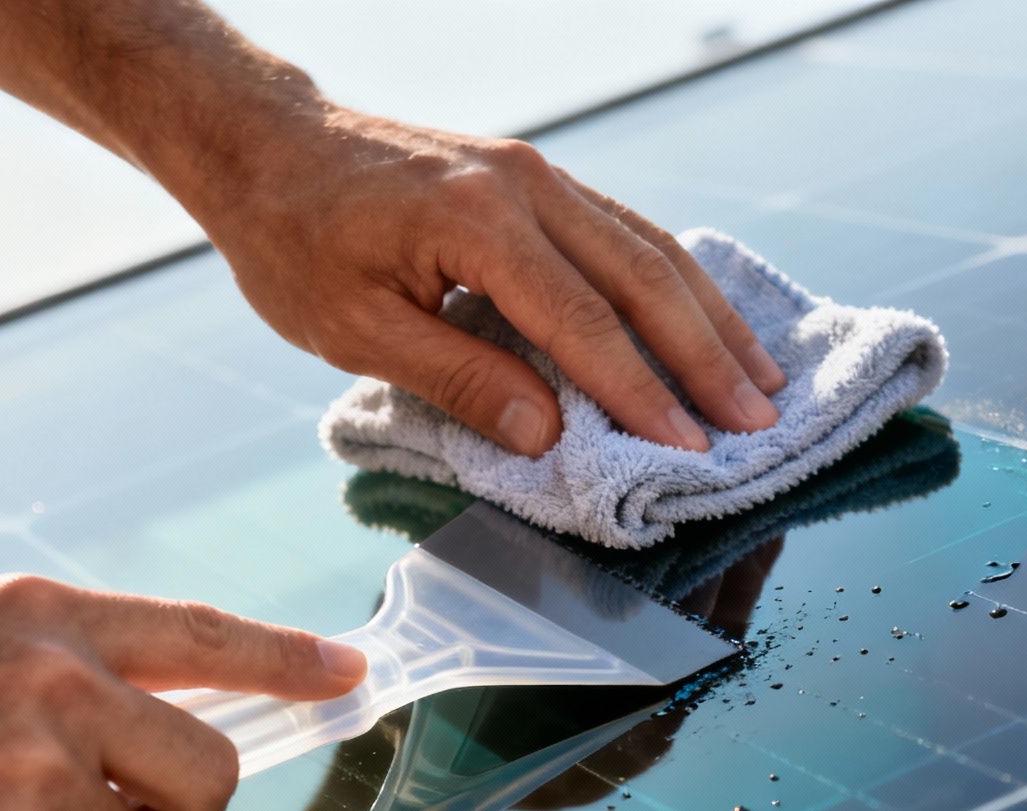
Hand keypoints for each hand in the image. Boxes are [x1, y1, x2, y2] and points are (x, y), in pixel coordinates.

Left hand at [0, 0, 782, 455]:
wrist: (265, 143)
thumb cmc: (294, 240)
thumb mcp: (352, 329)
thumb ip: (456, 378)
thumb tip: (549, 434)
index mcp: (478, 223)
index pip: (584, 324)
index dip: (642, 394)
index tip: (689, 450)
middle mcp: (527, 186)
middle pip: (643, 278)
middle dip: (707, 358)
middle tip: (758, 426)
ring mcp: (538, 173)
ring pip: (650, 247)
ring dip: (709, 318)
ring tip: (761, 380)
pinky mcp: (535, 178)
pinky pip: (626, 231)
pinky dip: (675, 282)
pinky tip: (704, 321)